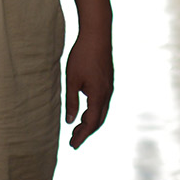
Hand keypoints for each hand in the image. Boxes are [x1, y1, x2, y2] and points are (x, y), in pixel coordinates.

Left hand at [64, 25, 112, 148]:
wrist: (97, 34)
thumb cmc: (82, 55)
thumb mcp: (72, 80)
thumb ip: (72, 102)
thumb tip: (71, 121)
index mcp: (98, 95)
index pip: (91, 123)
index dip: (82, 136)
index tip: (72, 146)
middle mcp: (107, 94)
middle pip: (98, 120)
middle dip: (86, 132)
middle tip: (73, 140)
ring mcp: (109, 87)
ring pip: (101, 111)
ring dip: (90, 122)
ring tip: (77, 128)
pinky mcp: (108, 81)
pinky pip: (102, 102)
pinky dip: (93, 111)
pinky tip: (84, 110)